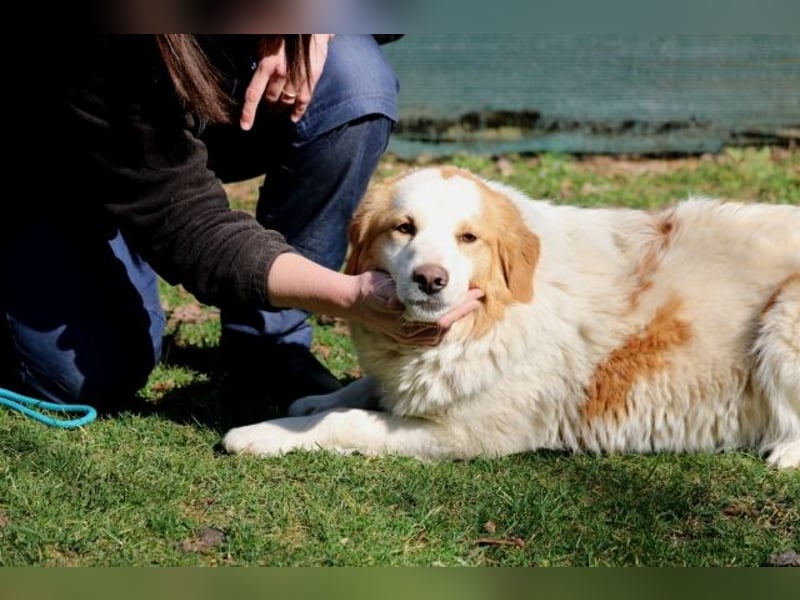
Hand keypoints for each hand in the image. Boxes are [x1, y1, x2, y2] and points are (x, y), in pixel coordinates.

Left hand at [240, 34, 333, 129]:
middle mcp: (281, 73)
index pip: (253, 94)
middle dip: (268, 107)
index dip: (248, 113)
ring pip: (287, 102)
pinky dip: (298, 111)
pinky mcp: (312, 77)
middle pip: (271, 100)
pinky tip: (293, 118)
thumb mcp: (264, 44)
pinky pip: (304, 100)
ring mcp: (298, 77)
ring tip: (279, 113)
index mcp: (266, 65)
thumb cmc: (282, 32)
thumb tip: (255, 78)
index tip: (245, 126)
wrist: (309, 24)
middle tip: (267, 110)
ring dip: (281, 110)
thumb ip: (261, 63)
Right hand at [353, 271, 484, 345]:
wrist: (353, 300)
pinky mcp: (405, 337)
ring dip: (454, 320)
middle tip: (478, 295)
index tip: (474, 294)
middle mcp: (408, 334)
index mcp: (405, 323)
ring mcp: (406, 338)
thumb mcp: (379, 288)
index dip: (460, 307)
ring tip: (467, 304)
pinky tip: (449, 318)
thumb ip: (390, 296)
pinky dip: (443, 329)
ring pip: (439, 334)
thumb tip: (398, 304)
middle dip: (462, 311)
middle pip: (444, 327)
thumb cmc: (369, 289)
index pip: (441, 319)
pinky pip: (430, 338)